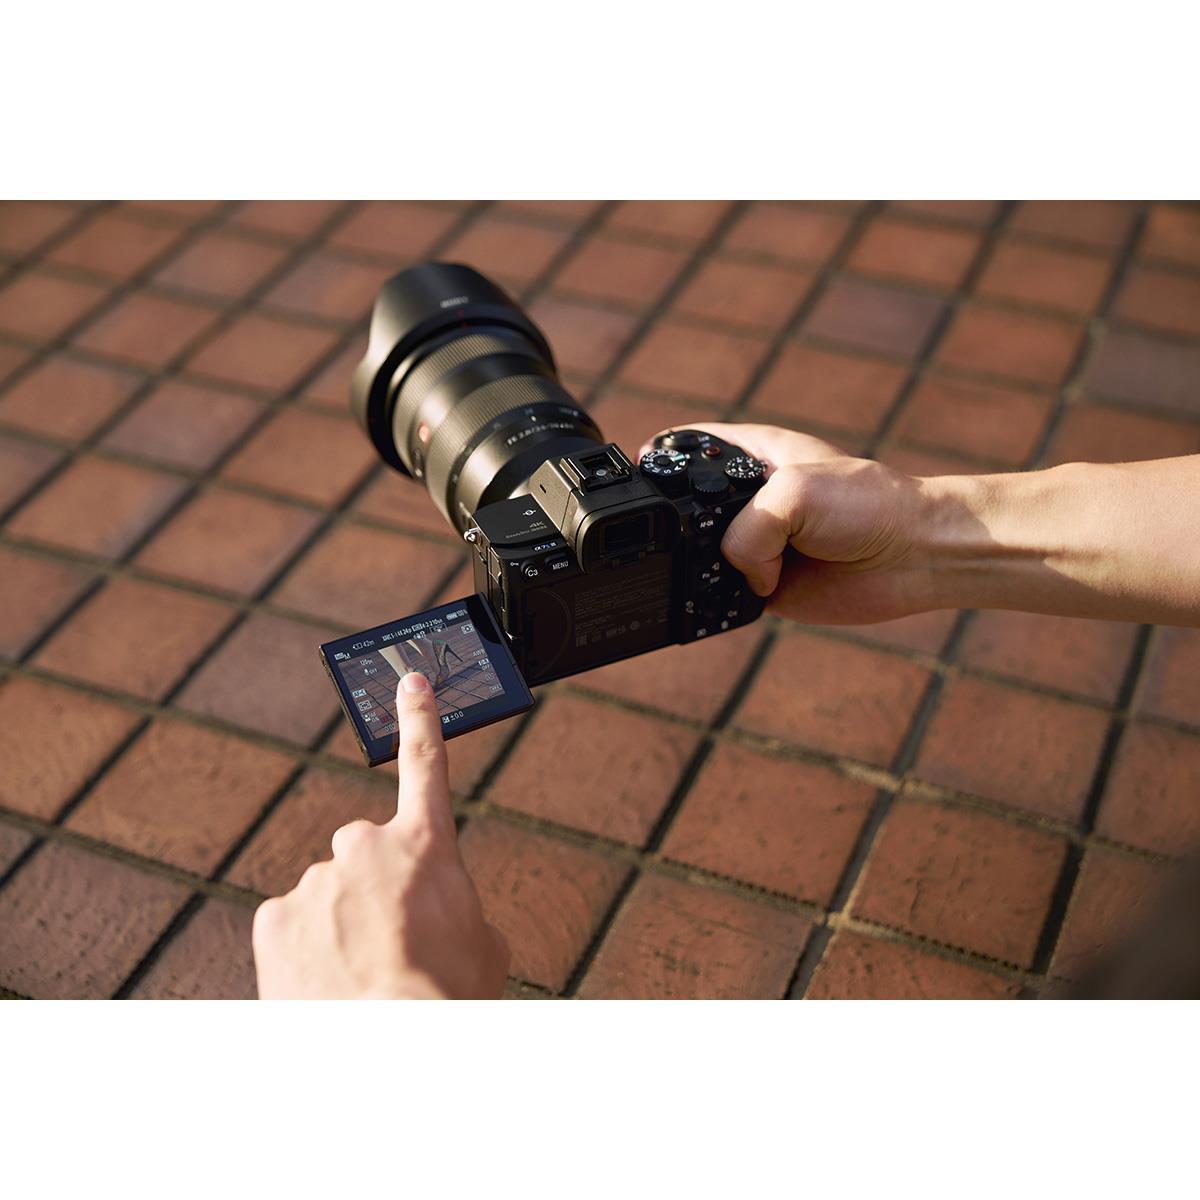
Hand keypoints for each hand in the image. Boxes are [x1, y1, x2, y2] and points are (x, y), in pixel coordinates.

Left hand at [252, 673, 508, 998]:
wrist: (392, 1041)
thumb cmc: (449, 997)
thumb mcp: (482, 944)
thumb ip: (456, 906)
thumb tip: (436, 913)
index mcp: (427, 844)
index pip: (425, 763)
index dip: (420, 718)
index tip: (409, 680)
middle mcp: (365, 846)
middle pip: (366, 854)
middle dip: (375, 888)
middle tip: (392, 940)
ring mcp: (316, 879)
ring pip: (327, 895)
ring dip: (341, 927)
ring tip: (361, 975)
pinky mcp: (274, 916)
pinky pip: (292, 925)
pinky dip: (305, 950)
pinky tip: (326, 983)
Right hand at [643, 422, 935, 624]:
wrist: (916, 556)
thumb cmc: (868, 505)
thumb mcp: (794, 493)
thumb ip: (746, 531)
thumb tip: (740, 573)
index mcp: (754, 454)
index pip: (689, 447)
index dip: (660, 459)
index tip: (640, 476)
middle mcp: (750, 498)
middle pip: (686, 510)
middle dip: (678, 526)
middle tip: (693, 536)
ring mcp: (758, 542)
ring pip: (701, 558)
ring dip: (706, 568)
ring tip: (745, 566)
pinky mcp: (767, 583)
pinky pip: (725, 594)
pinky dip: (727, 598)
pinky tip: (755, 591)